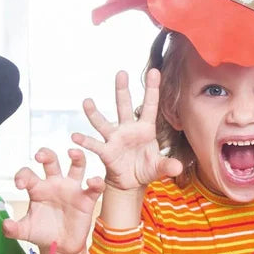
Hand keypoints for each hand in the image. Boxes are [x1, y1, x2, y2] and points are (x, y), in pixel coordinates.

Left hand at [4, 148, 104, 253]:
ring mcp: (72, 190)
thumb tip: (6, 224)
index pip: (28, 174)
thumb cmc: (42, 234)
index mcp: (37, 188)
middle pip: (51, 161)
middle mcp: (54, 184)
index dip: (22, 176)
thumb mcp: (26, 231)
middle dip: (46, 154)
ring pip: (76, 166)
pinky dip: (96, 182)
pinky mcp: (86, 199)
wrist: (61, 246)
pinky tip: (92, 181)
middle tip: (39, 156)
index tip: (19, 185)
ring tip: (72, 152)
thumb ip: (13, 229)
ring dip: (77, 156)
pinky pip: (94, 187)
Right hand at [71, 69, 182, 189]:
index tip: (154, 71)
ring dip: (94, 113)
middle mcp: (128, 129)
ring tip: (87, 102)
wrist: (132, 183)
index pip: (150, 107)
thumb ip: (168, 165)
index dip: (152, 90)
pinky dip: (85, 141)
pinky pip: (94, 145)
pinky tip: (75, 137)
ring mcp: (115, 139)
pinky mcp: (106, 152)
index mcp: (145, 129)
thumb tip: (178, 167)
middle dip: (122, 90)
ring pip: (103, 122)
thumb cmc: (146, 169)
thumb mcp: (160, 167)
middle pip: (124, 106)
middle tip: (121, 73)